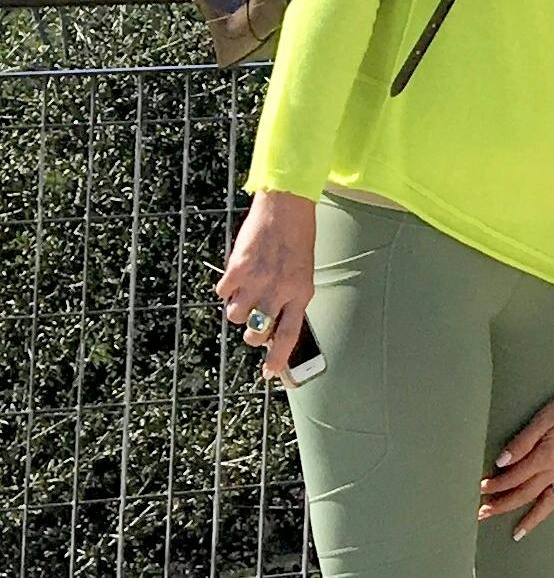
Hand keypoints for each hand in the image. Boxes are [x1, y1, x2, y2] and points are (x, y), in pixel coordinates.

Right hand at [215, 191, 317, 381]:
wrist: (287, 208)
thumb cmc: (297, 240)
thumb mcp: (302, 273)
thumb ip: (288, 299)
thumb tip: (270, 328)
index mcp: (301, 293)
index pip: (289, 335)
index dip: (278, 358)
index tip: (269, 373)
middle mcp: (280, 290)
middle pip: (257, 332)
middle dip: (252, 333)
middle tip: (253, 319)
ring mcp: (257, 281)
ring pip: (236, 315)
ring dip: (237, 307)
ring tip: (246, 289)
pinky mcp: (238, 269)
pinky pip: (223, 292)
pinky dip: (227, 287)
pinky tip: (238, 273)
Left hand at [481, 395, 553, 539]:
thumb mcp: (543, 418)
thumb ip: (522, 441)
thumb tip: (501, 462)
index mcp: (544, 457)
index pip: (514, 476)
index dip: (496, 484)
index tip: (481, 489)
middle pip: (526, 493)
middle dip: (503, 505)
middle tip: (484, 514)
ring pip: (549, 502)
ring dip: (533, 519)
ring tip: (518, 534)